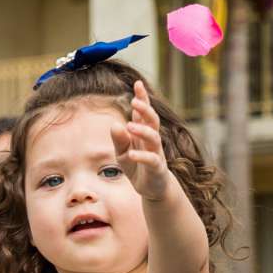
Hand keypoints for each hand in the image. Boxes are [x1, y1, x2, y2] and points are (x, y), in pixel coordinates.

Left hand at [115, 80, 170, 204]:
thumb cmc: (136, 167)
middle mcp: (152, 141)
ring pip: (154, 138)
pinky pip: (152, 160)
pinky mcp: (157, 169)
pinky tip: (131, 154)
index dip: (142, 98)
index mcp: (144, 133)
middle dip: (145, 109)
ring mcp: (156, 154)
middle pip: (153, 120)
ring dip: (142, 130)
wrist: (152, 189)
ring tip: (130, 126)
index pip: (144, 113)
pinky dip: (141, 156)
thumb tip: (115, 124)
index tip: (137, 83)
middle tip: (134, 101)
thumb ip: (119, 140)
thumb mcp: (122, 153)